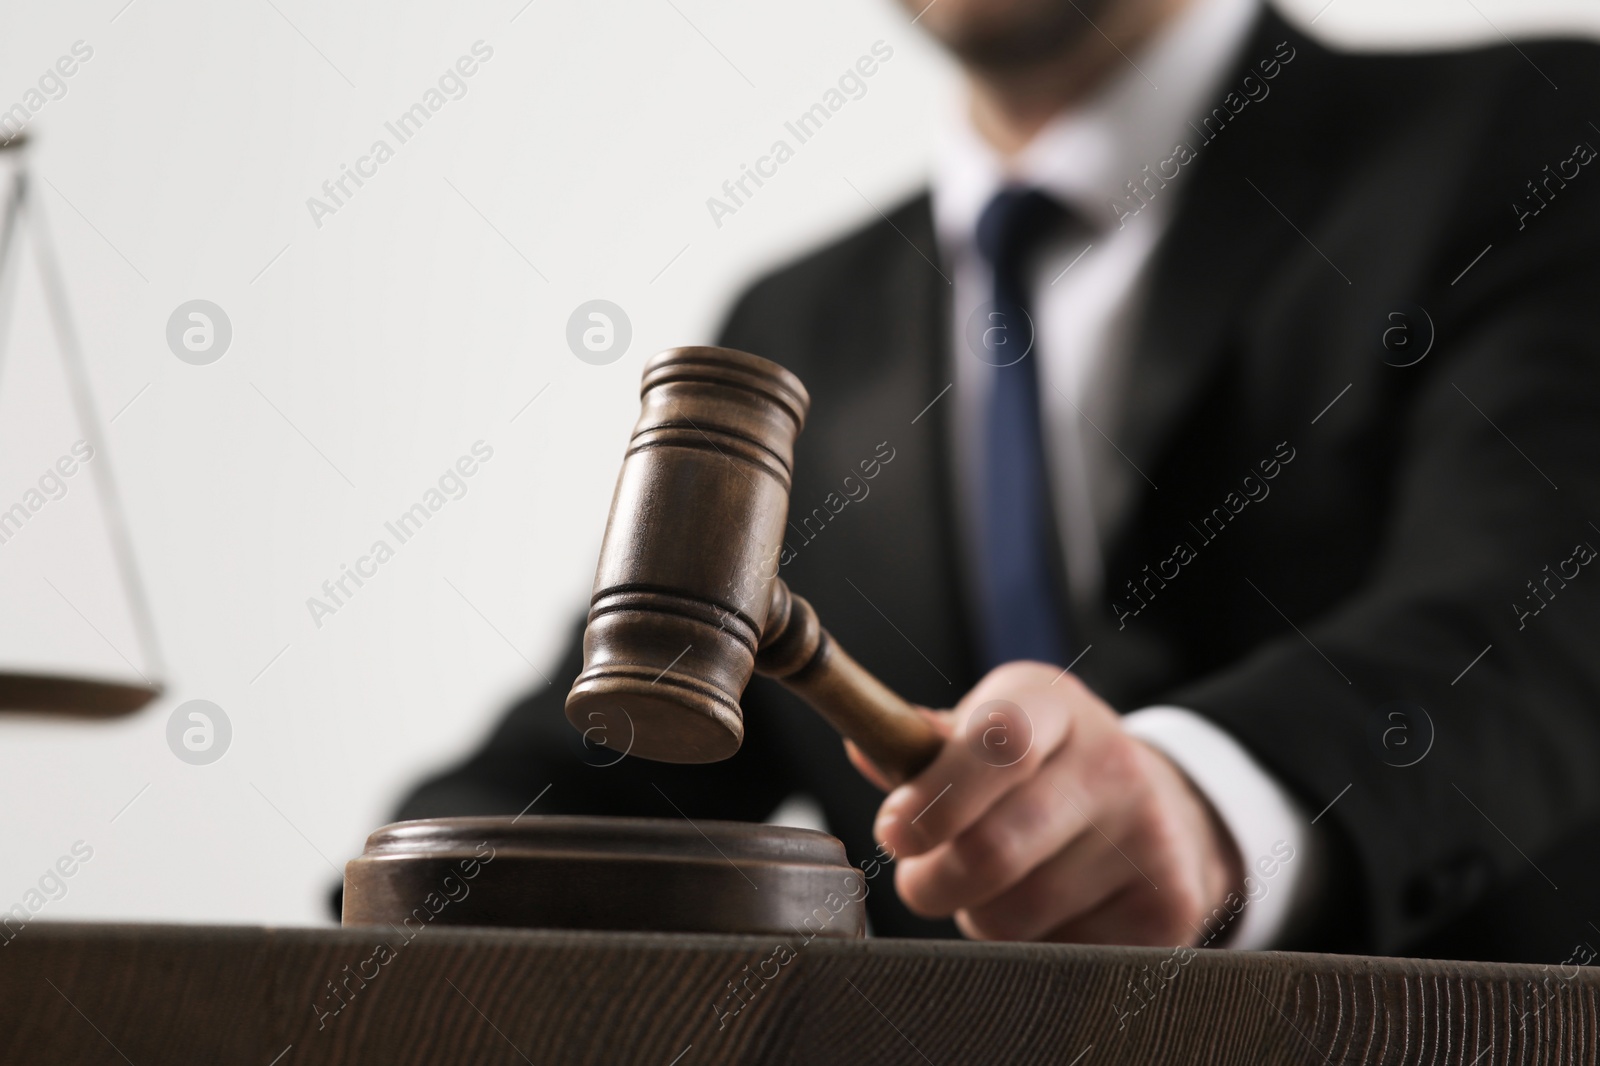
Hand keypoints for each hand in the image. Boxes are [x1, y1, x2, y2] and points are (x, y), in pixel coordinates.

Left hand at [849, 663, 1243, 945]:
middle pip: (994, 849)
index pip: (997, 742)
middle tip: (923, 879)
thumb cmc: (1046, 771)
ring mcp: (1148, 836)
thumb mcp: (992, 732)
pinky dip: (1032, 948)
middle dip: (932, 881)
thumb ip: (925, 746)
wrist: (1165, 812)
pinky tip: (1051, 913)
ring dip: (979, 916)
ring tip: (997, 889)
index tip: (893, 833)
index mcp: (1052, 704)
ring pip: (1014, 916)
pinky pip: (1056, 955)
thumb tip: (863, 747)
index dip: (935, 796)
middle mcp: (1111, 762)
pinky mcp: (1166, 908)